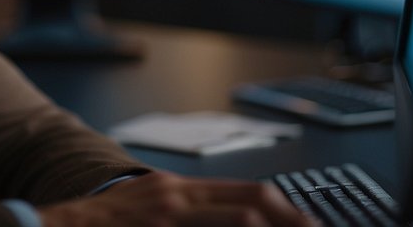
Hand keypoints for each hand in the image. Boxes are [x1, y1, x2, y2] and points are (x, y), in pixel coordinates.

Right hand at [37, 171, 316, 226]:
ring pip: (234, 222)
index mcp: (177, 189)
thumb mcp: (151, 207)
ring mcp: (165, 220)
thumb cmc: (104, 226)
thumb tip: (236, 218)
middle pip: (248, 205)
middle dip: (288, 221)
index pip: (245, 192)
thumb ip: (188, 211)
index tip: (308, 222)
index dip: (284, 208)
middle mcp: (175, 199)